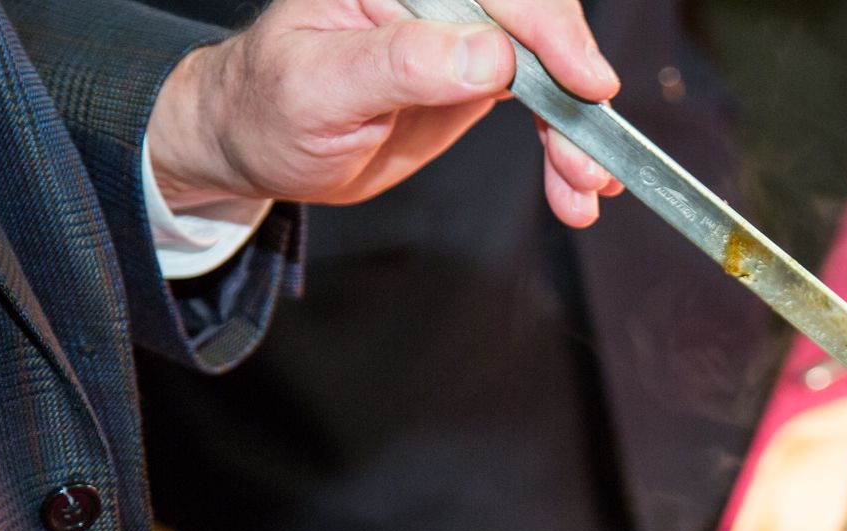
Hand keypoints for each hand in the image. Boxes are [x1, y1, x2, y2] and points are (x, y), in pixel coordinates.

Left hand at [147, 0, 620, 227]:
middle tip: (589, 158)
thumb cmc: (268, 108)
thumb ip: (401, 65)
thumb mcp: (318, 88)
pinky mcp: (478, 76)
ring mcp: (463, 35)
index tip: (584, 82)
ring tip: (584, 188)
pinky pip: (543, 104)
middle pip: (539, 24)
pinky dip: (565, 148)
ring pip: (552, 69)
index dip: (550, 29)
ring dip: (579, 132)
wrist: (258, 145)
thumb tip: (489, 55)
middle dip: (577, 91)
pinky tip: (574, 188)